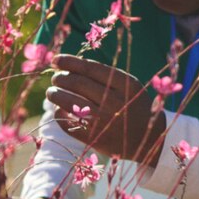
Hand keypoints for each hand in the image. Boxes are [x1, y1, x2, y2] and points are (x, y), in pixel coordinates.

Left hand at [46, 55, 166, 165]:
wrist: (145, 139)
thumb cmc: (132, 105)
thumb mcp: (128, 86)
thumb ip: (104, 75)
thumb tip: (69, 64)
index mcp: (125, 84)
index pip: (90, 68)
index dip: (70, 62)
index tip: (56, 59)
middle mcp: (115, 101)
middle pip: (77, 83)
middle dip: (60, 78)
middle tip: (55, 78)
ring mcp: (104, 121)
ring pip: (69, 102)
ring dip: (55, 94)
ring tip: (52, 92)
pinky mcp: (94, 138)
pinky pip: (68, 123)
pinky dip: (60, 114)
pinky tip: (60, 109)